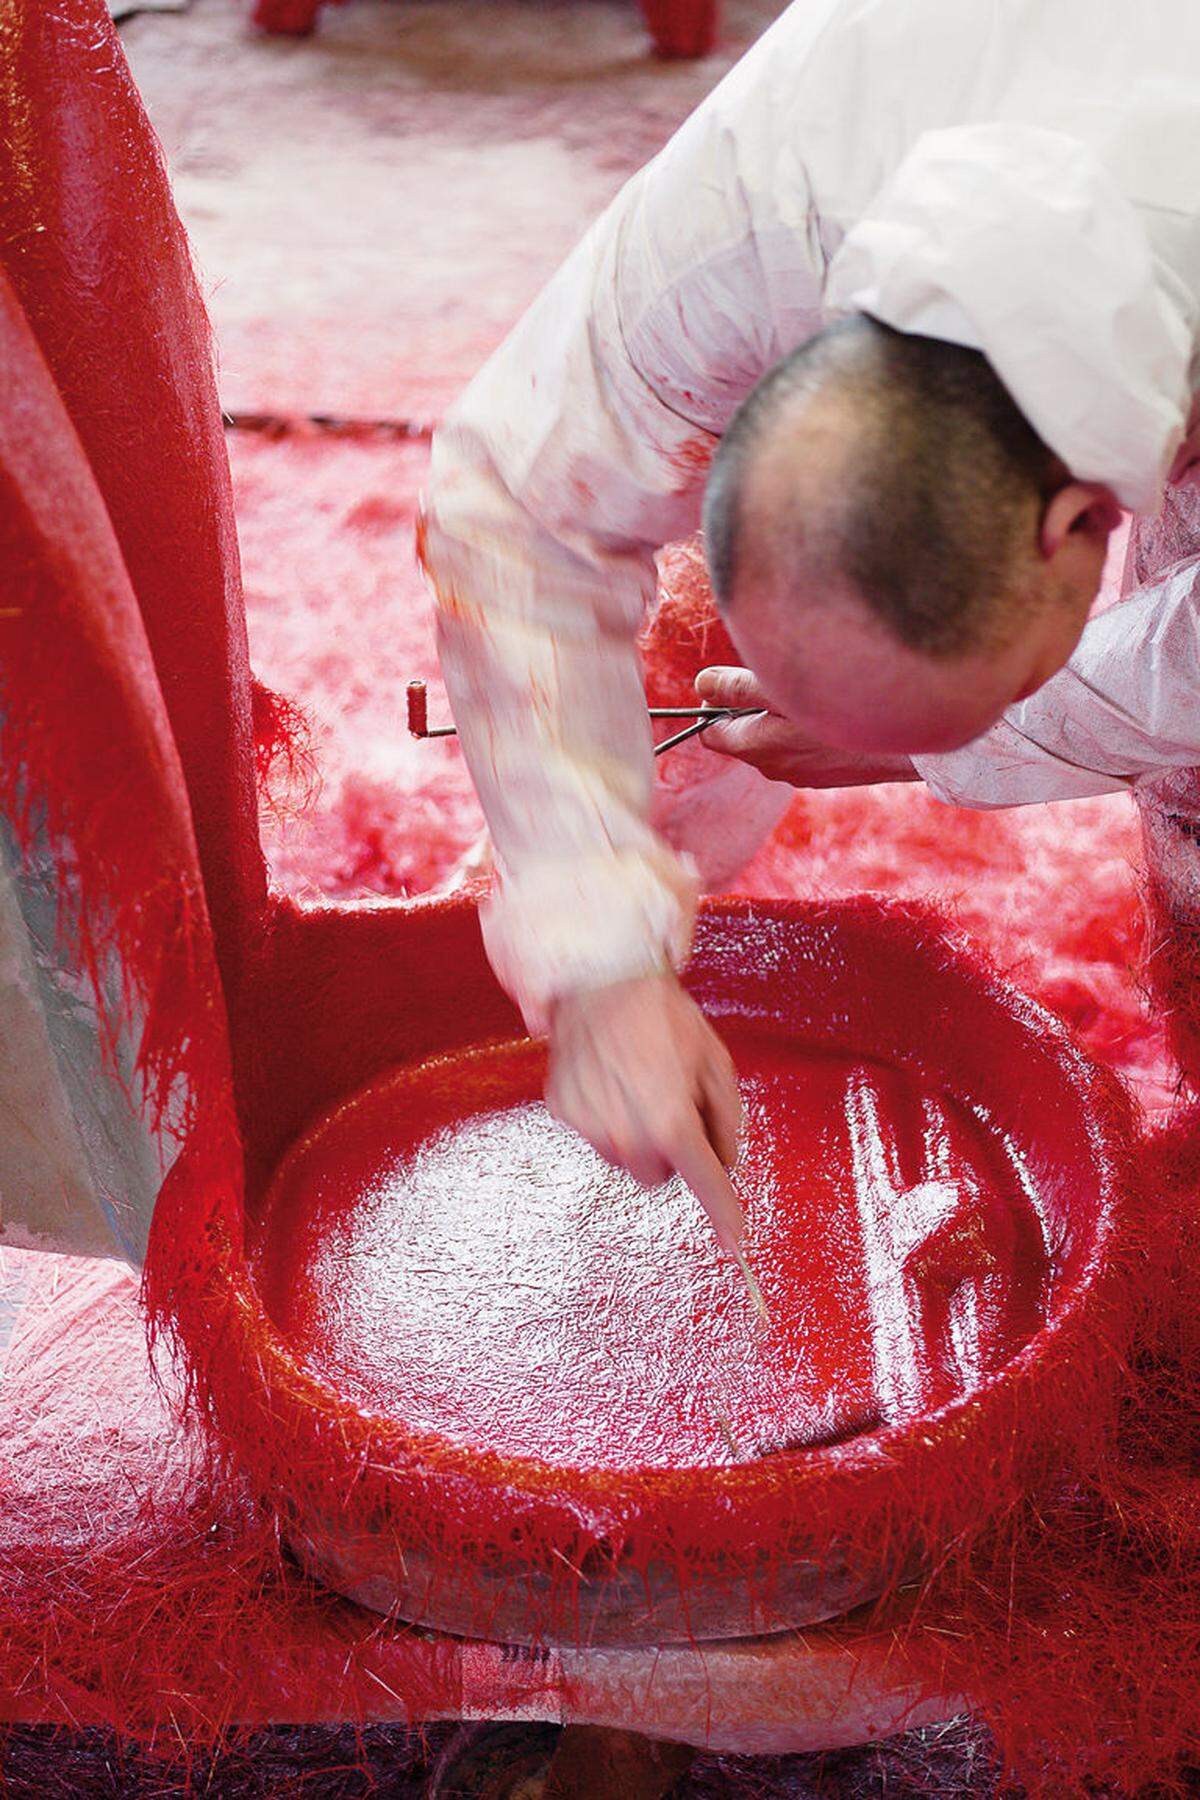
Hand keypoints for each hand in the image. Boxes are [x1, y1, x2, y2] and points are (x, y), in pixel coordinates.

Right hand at [547, 971, 744, 1255]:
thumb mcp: (716, 1064)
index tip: (735, 1243)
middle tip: (674, 1104)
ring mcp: (591, 1127)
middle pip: (660, 1176)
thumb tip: (722, 1161)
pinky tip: (611, 1078)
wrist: (602, 981)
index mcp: (673, 1123)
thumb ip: (726, 1121)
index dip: (725, 1216)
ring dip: (638, 1135)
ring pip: (626, 1157)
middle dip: (672, 1151)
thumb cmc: (664, 1017)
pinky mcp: (565, 1112)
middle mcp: (629, 1135)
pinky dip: (607, 1114)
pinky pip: (595, 1132)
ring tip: (639, 1084)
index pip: (706, 1185)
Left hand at [695, 666, 916, 787]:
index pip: (710, 733)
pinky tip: (832, 709)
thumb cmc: (845, 704)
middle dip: (750, 707)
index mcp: (756, 749)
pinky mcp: (829, 774)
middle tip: (780, 678)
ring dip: (781, 715)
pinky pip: (803, 747)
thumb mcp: (783, 688)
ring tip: (810, 692)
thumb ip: (737, 687)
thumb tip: (701, 684)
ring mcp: (803, 774)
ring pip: (774, 740)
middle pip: (742, 735)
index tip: (735, 678)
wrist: (912, 738)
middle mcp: (775, 769)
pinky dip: (807, 728)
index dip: (714, 702)